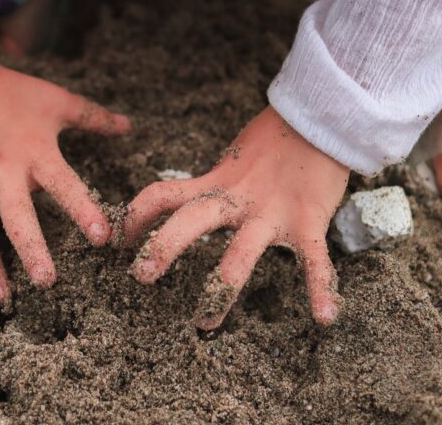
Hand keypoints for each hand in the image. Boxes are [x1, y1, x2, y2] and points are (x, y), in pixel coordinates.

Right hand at [0, 0, 129, 303]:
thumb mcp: (56, 100)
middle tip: (47, 281)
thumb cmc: (10, 91)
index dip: (83, 211)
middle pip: (18, 219)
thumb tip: (130, 126)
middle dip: (32, 252)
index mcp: (36, 153)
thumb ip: (93, 118)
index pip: (65, 186)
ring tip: (2, 297)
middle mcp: (4, 173)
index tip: (101, 238)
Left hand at [120, 106, 348, 328]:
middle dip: (162, 247)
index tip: (117, 241)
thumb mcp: (234, 160)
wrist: (318, 119)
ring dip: (220, 290)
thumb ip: (215, 184)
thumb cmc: (275, 141)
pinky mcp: (308, 220)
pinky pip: (314, 259)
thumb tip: (196, 201)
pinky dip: (321, 288)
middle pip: (189, 221)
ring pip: (240, 254)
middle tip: (140, 276)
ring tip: (204, 323)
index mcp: (215, 184)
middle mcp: (236, 200)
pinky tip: (324, 318)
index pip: (161, 196)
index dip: (134, 217)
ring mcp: (271, 213)